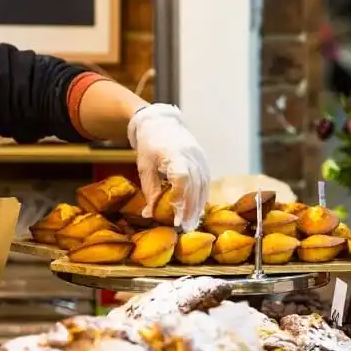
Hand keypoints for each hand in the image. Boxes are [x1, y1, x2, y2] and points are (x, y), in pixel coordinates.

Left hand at [128, 104, 209, 230]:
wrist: (161, 123)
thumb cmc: (149, 145)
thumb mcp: (144, 167)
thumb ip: (150, 191)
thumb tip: (150, 214)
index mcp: (174, 154)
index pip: (182, 178)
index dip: (180, 199)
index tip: (175, 216)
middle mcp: (192, 155)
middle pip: (195, 185)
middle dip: (191, 208)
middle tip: (186, 227)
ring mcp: (200, 157)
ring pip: (203, 186)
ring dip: (199, 206)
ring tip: (192, 223)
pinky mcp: (204, 160)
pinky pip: (206, 182)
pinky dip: (202, 197)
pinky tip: (198, 210)